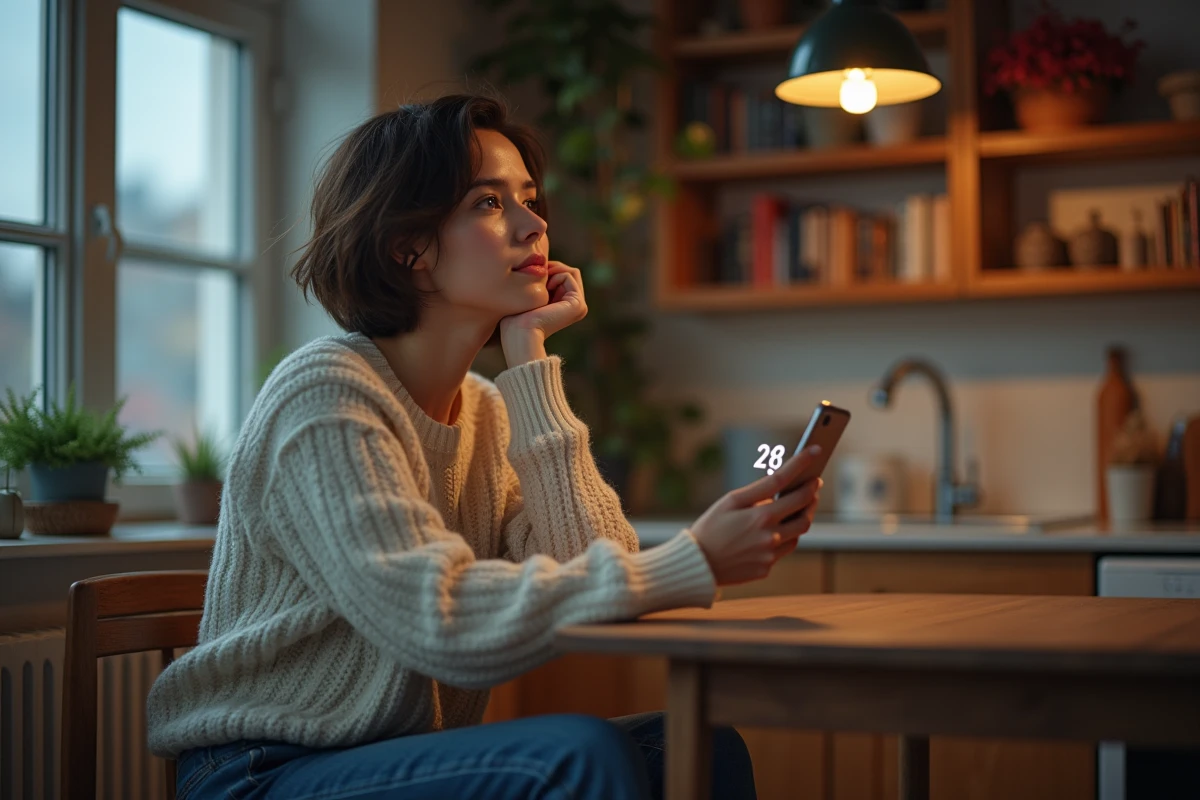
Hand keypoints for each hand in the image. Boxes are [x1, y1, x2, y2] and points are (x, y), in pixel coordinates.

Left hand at [499, 262, 586, 364]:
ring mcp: (579, 306)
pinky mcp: (578, 305)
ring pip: (570, 271)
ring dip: (553, 271)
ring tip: (540, 285)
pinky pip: (569, 275)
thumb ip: (538, 281)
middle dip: (551, 268)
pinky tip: (544, 289)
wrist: (519, 333)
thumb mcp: (527, 295)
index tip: (531, 280)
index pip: (561, 274)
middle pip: (567, 271)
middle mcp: (575, 307)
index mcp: (565, 306)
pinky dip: (555, 275)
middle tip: (536, 279)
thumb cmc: (515, 316)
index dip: (546, 271)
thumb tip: (543, 263)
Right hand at [689, 447, 823, 585]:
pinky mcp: (766, 568)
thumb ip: (758, 491)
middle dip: (812, 495)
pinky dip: (785, 537)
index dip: (803, 464)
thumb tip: (781, 484)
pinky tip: (777, 529)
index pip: (787, 483)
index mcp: (760, 515)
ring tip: (800, 506)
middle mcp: (770, 535)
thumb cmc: (711, 527)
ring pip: (798, 533)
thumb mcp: (730, 502)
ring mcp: (769, 554)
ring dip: (802, 517)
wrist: (697, 563)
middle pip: (804, 512)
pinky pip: (783, 550)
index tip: (816, 450)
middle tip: (814, 484)